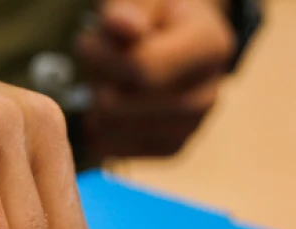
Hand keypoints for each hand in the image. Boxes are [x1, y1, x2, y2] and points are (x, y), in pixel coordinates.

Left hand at [76, 0, 235, 157]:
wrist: (178, 38)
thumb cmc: (156, 15)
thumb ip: (129, 8)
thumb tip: (124, 27)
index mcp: (210, 47)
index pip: (144, 69)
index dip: (102, 58)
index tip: (86, 42)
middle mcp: (207, 94)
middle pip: (124, 105)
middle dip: (97, 81)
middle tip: (94, 61)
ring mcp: (192, 127)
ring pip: (115, 130)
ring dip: (95, 105)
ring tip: (105, 80)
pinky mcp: (171, 148)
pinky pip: (115, 149)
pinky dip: (99, 128)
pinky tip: (106, 105)